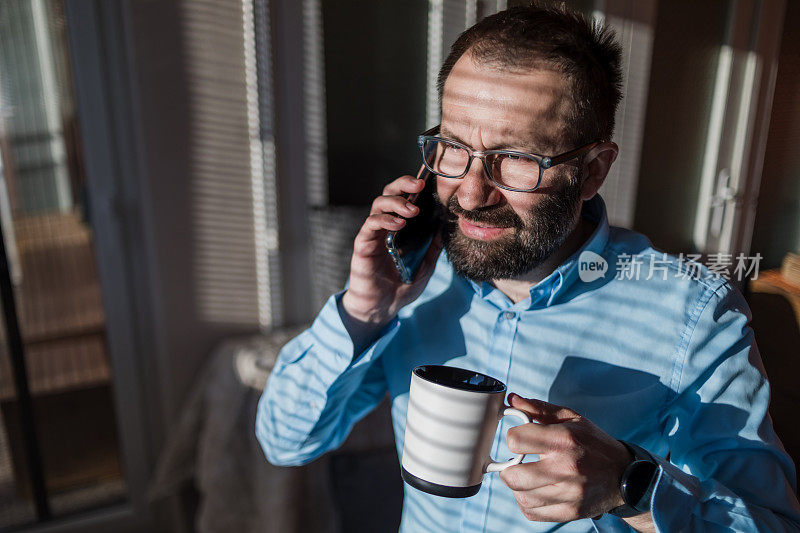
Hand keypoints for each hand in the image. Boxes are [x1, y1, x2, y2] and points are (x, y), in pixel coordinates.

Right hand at [340, 175, 442, 345]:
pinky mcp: (363, 244)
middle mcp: (385, 225)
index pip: (405, 198)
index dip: (414, 186)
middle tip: (419, 184)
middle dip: (403, 184)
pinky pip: (371, 225)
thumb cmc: (402, 286)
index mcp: (400, 227)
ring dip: (396, 202)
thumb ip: (433, 247)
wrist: (382, 308)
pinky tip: (399, 224)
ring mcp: (373, 233)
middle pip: (389, 193)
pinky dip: (385, 220)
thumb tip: (445, 226)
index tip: (429, 179)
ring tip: (413, 210)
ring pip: (379, 204)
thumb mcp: (426, 265)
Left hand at [499, 394, 631, 521]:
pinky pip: (532, 512)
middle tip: (516, 463)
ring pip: (521, 496)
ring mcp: (568, 494)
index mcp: (564, 440)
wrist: (625, 475)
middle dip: (508, 468)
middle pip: (514, 475)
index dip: (513, 437)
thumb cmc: (594, 443)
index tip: (520, 439)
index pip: (516, 440)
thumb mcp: (571, 418)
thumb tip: (511, 400)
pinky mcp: (569, 512)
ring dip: (517, 486)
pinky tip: (534, 491)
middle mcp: (565, 468)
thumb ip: (539, 409)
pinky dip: (526, 502)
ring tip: (527, 476)